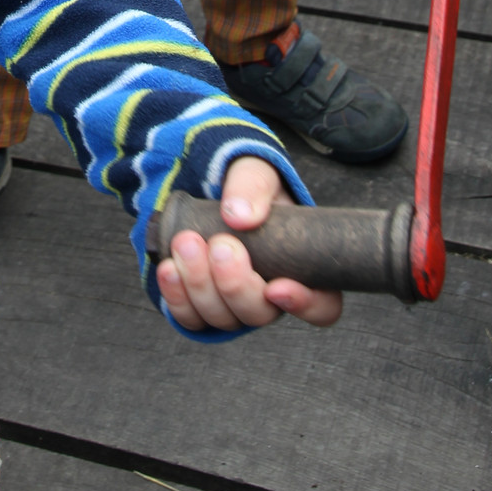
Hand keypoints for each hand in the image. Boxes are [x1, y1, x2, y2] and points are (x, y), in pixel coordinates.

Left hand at [154, 157, 342, 332]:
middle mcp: (270, 294)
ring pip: (223, 318)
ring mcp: (234, 304)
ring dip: (201, 285)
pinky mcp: (200, 306)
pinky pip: (190, 317)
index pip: (322, 305)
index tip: (277, 287)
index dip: (305, 305)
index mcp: (301, 267)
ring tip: (186, 244)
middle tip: (220, 246)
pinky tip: (169, 268)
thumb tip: (240, 216)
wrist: (208, 187)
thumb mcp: (256, 172)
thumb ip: (253, 187)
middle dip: (236, 285)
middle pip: (261, 313)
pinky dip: (177, 296)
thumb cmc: (246, 185)